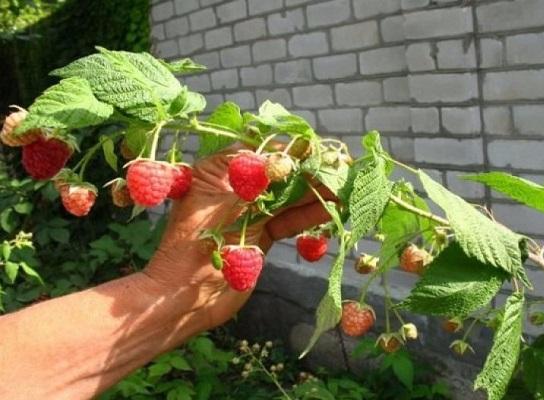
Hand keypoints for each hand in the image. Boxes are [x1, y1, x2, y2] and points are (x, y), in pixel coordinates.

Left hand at [143, 148, 333, 328]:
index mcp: (218, 171)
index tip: (321, 152)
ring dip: (315, 194)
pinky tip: (332, 210)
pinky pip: (289, 219)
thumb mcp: (231, 209)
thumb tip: (295, 158)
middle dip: (310, 173)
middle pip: (279, 174)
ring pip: (287, 197)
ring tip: (345, 190)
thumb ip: (266, 186)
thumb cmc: (195, 249)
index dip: (292, 151)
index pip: (261, 151)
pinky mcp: (261, 234)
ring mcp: (249, 212)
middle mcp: (235, 187)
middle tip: (343, 171)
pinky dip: (309, 215)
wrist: (184, 301)